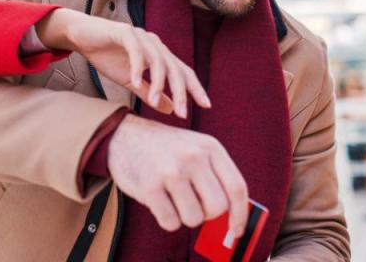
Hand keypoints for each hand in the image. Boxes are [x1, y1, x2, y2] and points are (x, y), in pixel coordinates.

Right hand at [36, 9, 209, 117]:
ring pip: (158, 60)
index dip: (195, 88)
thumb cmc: (108, 56)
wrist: (83, 37)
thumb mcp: (132, 80)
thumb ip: (151, 93)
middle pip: (175, 68)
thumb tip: (170, 110)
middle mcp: (155, 44)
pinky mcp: (124, 32)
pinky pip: (136, 51)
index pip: (183, 72)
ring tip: (153, 102)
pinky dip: (137, 67)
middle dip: (181, 91)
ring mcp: (141, 37)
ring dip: (157, 83)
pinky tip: (135, 82)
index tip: (206, 106)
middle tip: (182, 113)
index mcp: (160, 55)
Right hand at [107, 114, 248, 239]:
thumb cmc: (166, 149)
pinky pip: (171, 222)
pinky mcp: (150, 186)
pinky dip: (167, 219)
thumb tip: (231, 217)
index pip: (236, 188)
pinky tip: (160, 201)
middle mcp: (193, 157)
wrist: (126, 135)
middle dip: (207, 214)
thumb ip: (216, 177)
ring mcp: (171, 171)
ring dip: (185, 216)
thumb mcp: (196, 150)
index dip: (240, 214)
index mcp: (210, 147)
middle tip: (194, 205)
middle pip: (217, 207)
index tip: (236, 230)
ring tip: (174, 199)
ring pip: (194, 218)